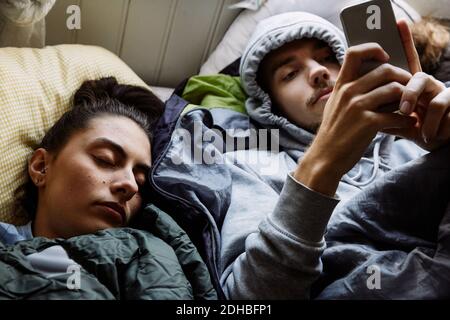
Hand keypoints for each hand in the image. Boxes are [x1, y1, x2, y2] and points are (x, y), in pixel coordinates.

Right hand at [295, 43, 415, 195]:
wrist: (324, 158)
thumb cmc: (333, 133)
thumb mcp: (334, 106)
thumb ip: (349, 90)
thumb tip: (373, 78)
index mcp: (341, 85)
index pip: (354, 52)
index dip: (373, 48)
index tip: (385, 57)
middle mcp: (348, 92)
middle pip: (385, 70)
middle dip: (403, 77)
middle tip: (408, 87)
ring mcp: (357, 107)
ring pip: (395, 89)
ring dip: (407, 99)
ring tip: (408, 107)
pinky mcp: (367, 123)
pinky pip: (396, 115)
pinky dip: (406, 120)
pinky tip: (406, 123)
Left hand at [383, 20, 449, 149]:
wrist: (438, 144)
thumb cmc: (417, 130)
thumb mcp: (397, 121)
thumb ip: (382, 112)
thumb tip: (360, 107)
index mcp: (411, 86)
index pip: (407, 60)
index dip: (404, 42)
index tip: (398, 23)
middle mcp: (427, 84)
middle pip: (414, 75)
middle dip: (406, 92)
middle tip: (401, 108)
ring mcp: (441, 91)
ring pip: (427, 88)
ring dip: (416, 107)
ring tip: (410, 119)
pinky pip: (439, 108)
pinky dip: (429, 126)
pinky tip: (426, 135)